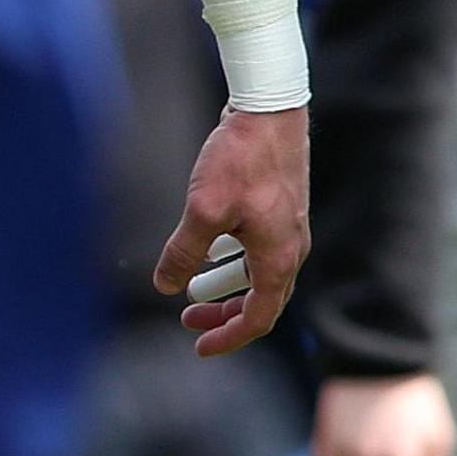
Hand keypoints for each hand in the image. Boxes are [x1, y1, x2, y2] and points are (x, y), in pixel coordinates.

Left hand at [155, 107, 307, 356]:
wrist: (269, 109)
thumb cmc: (241, 159)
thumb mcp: (203, 210)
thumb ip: (183, 252)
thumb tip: (166, 285)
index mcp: (278, 259)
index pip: (258, 319)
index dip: (227, 338)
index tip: (199, 346)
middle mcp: (290, 248)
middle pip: (262, 301)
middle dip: (225, 315)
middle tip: (188, 320)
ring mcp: (288, 227)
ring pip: (260, 274)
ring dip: (227, 287)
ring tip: (192, 286)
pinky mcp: (281, 207)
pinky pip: (259, 250)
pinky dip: (235, 261)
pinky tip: (208, 248)